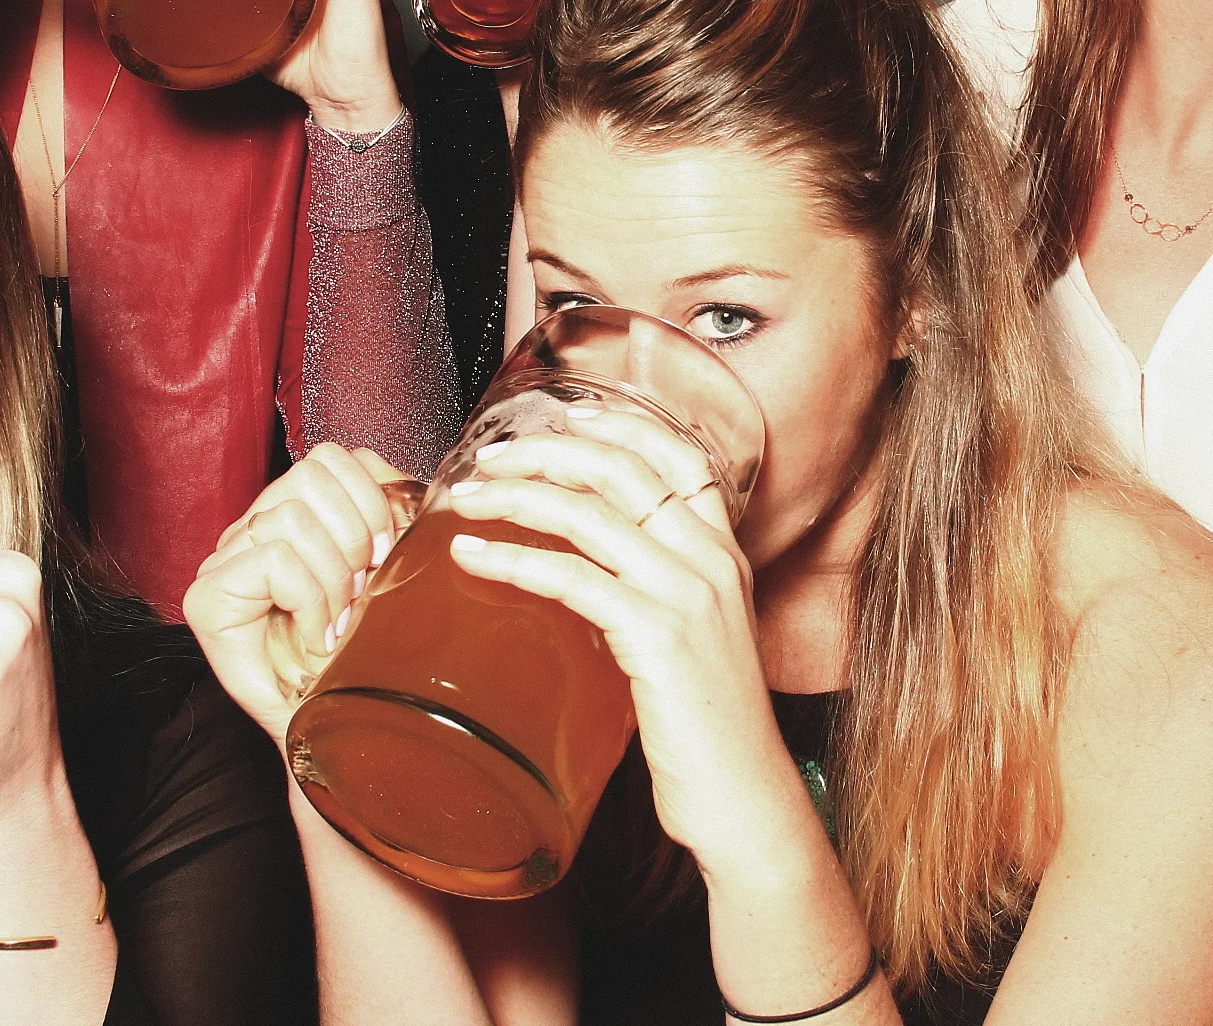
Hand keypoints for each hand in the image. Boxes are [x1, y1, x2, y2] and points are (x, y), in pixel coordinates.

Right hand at [185, 444, 414, 745]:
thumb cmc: (358, 657)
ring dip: (333, 578)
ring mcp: (224, 558)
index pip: (334, 457)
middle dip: (356, 536)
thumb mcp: (388, 575)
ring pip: (293, 516)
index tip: (385, 555)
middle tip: (361, 593)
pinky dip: (309, 602)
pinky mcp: (208, 594)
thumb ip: (391, 522)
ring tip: (337, 620)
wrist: (332, 727)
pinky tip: (313, 637)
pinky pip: (274, 559)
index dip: (373, 499)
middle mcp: (252, 527)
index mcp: (293, 513)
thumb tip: (418, 489)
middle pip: (313, 473)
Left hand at [444, 408, 792, 864]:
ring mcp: (687, 594)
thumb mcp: (696, 640)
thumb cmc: (710, 728)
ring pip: (589, 513)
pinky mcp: (657, 636)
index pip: (679, 456)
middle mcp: (711, 560)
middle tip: (489, 457)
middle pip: (622, 469)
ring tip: (466, 499)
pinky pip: (571, 578)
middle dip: (546, 451)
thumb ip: (656, 595)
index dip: (620, 425)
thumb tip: (588, 574)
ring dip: (516, 496)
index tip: (564, 415)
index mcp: (724, 552)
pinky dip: (512, 559)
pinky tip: (472, 556)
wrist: (745, 797)